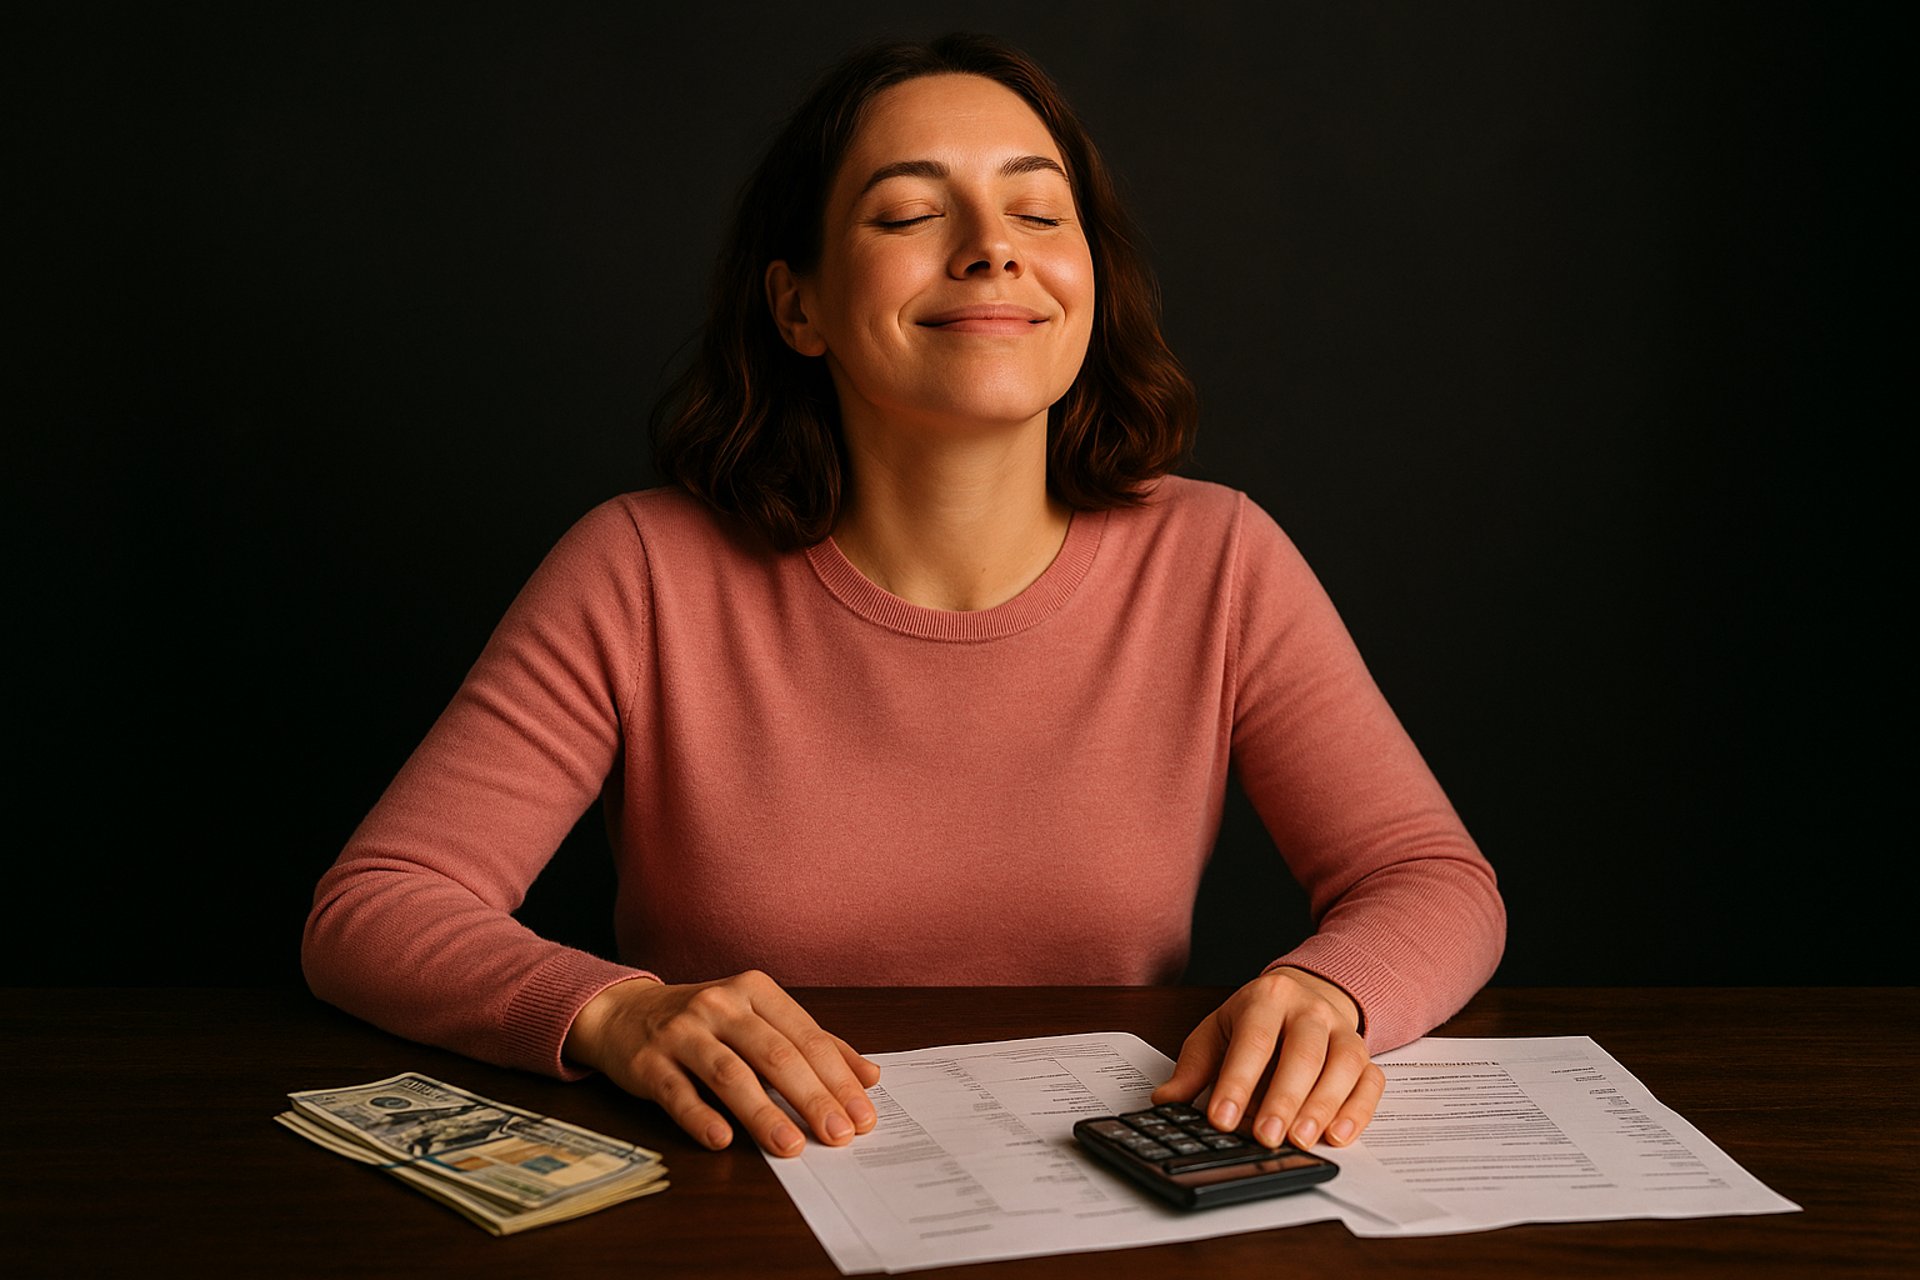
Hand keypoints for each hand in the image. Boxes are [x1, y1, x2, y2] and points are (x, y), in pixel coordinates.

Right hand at [563, 970, 879, 1156]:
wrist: (625, 1013)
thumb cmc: (706, 1022)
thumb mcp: (760, 1019)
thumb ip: (813, 1044)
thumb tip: (870, 1076)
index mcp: (756, 991)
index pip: (807, 1037)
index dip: (838, 1078)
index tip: (862, 1115)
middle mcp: (721, 1004)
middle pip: (775, 1054)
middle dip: (812, 1097)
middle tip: (839, 1134)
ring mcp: (682, 1031)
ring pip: (730, 1074)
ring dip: (763, 1113)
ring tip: (791, 1145)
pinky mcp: (648, 1062)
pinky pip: (677, 1092)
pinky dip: (700, 1116)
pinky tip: (722, 1139)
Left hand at [1152, 967, 1382, 1149]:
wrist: (1303, 994)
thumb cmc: (1255, 1021)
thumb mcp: (1217, 1033)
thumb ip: (1194, 1069)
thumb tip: (1165, 1101)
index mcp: (1267, 998)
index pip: (1253, 1041)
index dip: (1238, 1082)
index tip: (1222, 1119)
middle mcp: (1310, 1010)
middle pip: (1303, 1053)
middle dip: (1284, 1099)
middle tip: (1266, 1137)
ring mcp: (1342, 1030)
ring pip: (1343, 1066)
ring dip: (1323, 1107)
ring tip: (1300, 1140)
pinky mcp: (1365, 1055)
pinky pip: (1370, 1082)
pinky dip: (1358, 1111)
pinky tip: (1338, 1136)